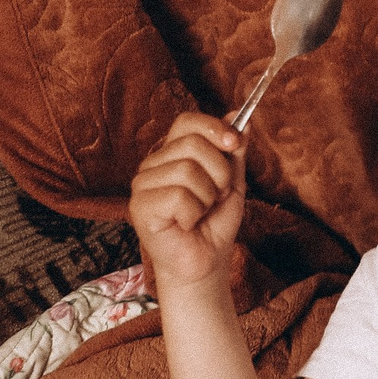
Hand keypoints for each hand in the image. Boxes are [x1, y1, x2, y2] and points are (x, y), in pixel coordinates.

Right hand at [129, 112, 245, 293]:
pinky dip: (193, 213)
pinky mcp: (139, 206)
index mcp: (172, 154)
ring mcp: (142, 185)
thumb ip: (233, 151)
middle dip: (219, 172)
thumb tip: (238, 116)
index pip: (186, 122)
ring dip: (207, 196)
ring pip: (187, 170)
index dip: (213, 127)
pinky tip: (186, 224)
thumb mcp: (232, 182)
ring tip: (201, 212)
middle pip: (191, 144)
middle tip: (217, 196)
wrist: (206, 261)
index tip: (235, 143)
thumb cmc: (214, 223)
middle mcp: (153, 165)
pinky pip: (178, 196)